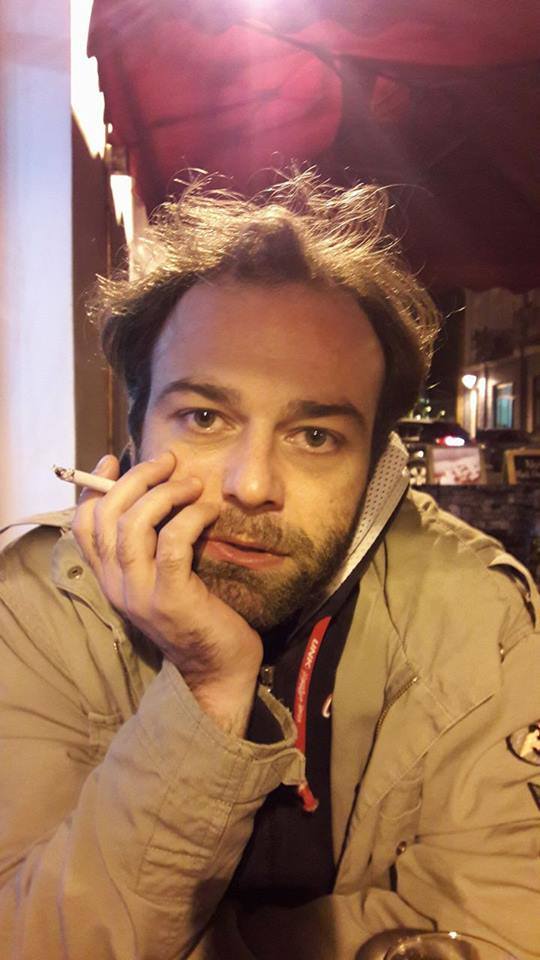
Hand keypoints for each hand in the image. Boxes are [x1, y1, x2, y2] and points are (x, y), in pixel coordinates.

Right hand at [72, 452, 262, 733]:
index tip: (113, 460)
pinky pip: (172, 544)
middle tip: (167, 461)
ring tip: (192, 482)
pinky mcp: (171, 598)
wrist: (219, 668)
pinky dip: (189, 518)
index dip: (93, 489)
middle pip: (107, 517)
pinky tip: (208, 509)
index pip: (83, 527)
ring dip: (164, 494)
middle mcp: (117, 586)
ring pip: (134, 527)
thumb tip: (159, 490)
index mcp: (110, 579)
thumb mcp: (165, 576)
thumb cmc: (199, 614)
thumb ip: (153, 543)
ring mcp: (141, 594)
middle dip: (136, 480)